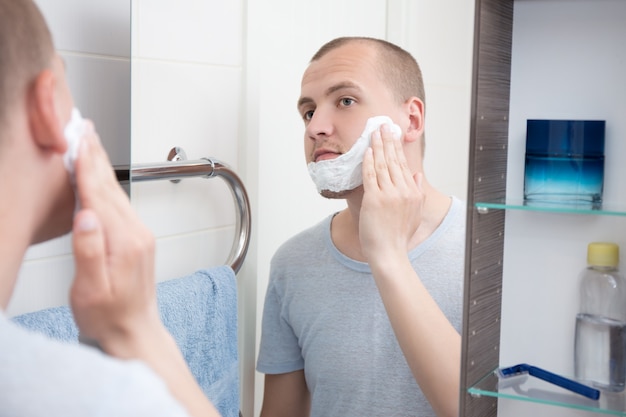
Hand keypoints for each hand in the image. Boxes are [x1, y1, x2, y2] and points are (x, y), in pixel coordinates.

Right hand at [69, 121, 158, 354]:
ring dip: (103, 167)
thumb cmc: (109, 316)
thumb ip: (89, 252)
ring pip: (117, 193)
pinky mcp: (138, 240)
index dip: (86, 165)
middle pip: (111, 187)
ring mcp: (139, 235)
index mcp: (123, 242)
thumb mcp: (90, 289)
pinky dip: (108, 185)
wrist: (134, 332)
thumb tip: (86, 216)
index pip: (99, 195)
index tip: (78, 139)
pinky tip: (100, 179)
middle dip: (96, 156)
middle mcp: (136, 233)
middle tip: (85, 128)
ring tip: (91, 144)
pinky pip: (120, 204)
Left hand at [359, 124, 423, 265]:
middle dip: (387, 140)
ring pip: (382, 165)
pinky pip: (371, 176)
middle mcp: (402, 191)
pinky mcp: (374, 200)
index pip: (403, 164)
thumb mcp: (415, 212)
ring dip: (378, 146)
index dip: (397, 147)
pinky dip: (369, 162)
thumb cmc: (399, 236)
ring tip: (373, 132)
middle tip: (382, 125)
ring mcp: (389, 195)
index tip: (393, 134)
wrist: (389, 253)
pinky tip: (367, 151)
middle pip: (393, 160)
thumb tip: (416, 173)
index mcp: (413, 193)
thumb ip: (417, 191)